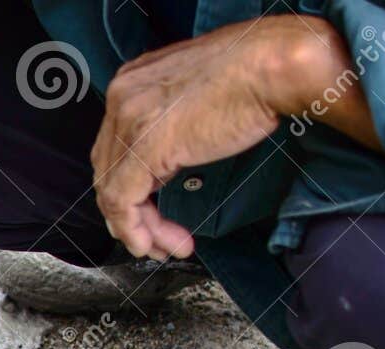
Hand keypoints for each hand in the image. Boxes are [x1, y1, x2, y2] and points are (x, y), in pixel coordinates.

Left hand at [92, 15, 363, 260]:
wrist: (275, 64)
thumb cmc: (254, 74)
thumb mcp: (193, 98)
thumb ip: (168, 125)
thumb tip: (165, 161)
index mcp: (130, 82)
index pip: (113, 150)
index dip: (127, 190)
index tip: (149, 215)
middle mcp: (121, 98)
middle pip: (109, 173)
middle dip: (131, 215)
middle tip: (155, 241)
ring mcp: (129, 121)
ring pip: (113, 193)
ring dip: (140, 230)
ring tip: (166, 248)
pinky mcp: (145, 146)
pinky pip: (123, 203)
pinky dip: (137, 231)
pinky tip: (159, 245)